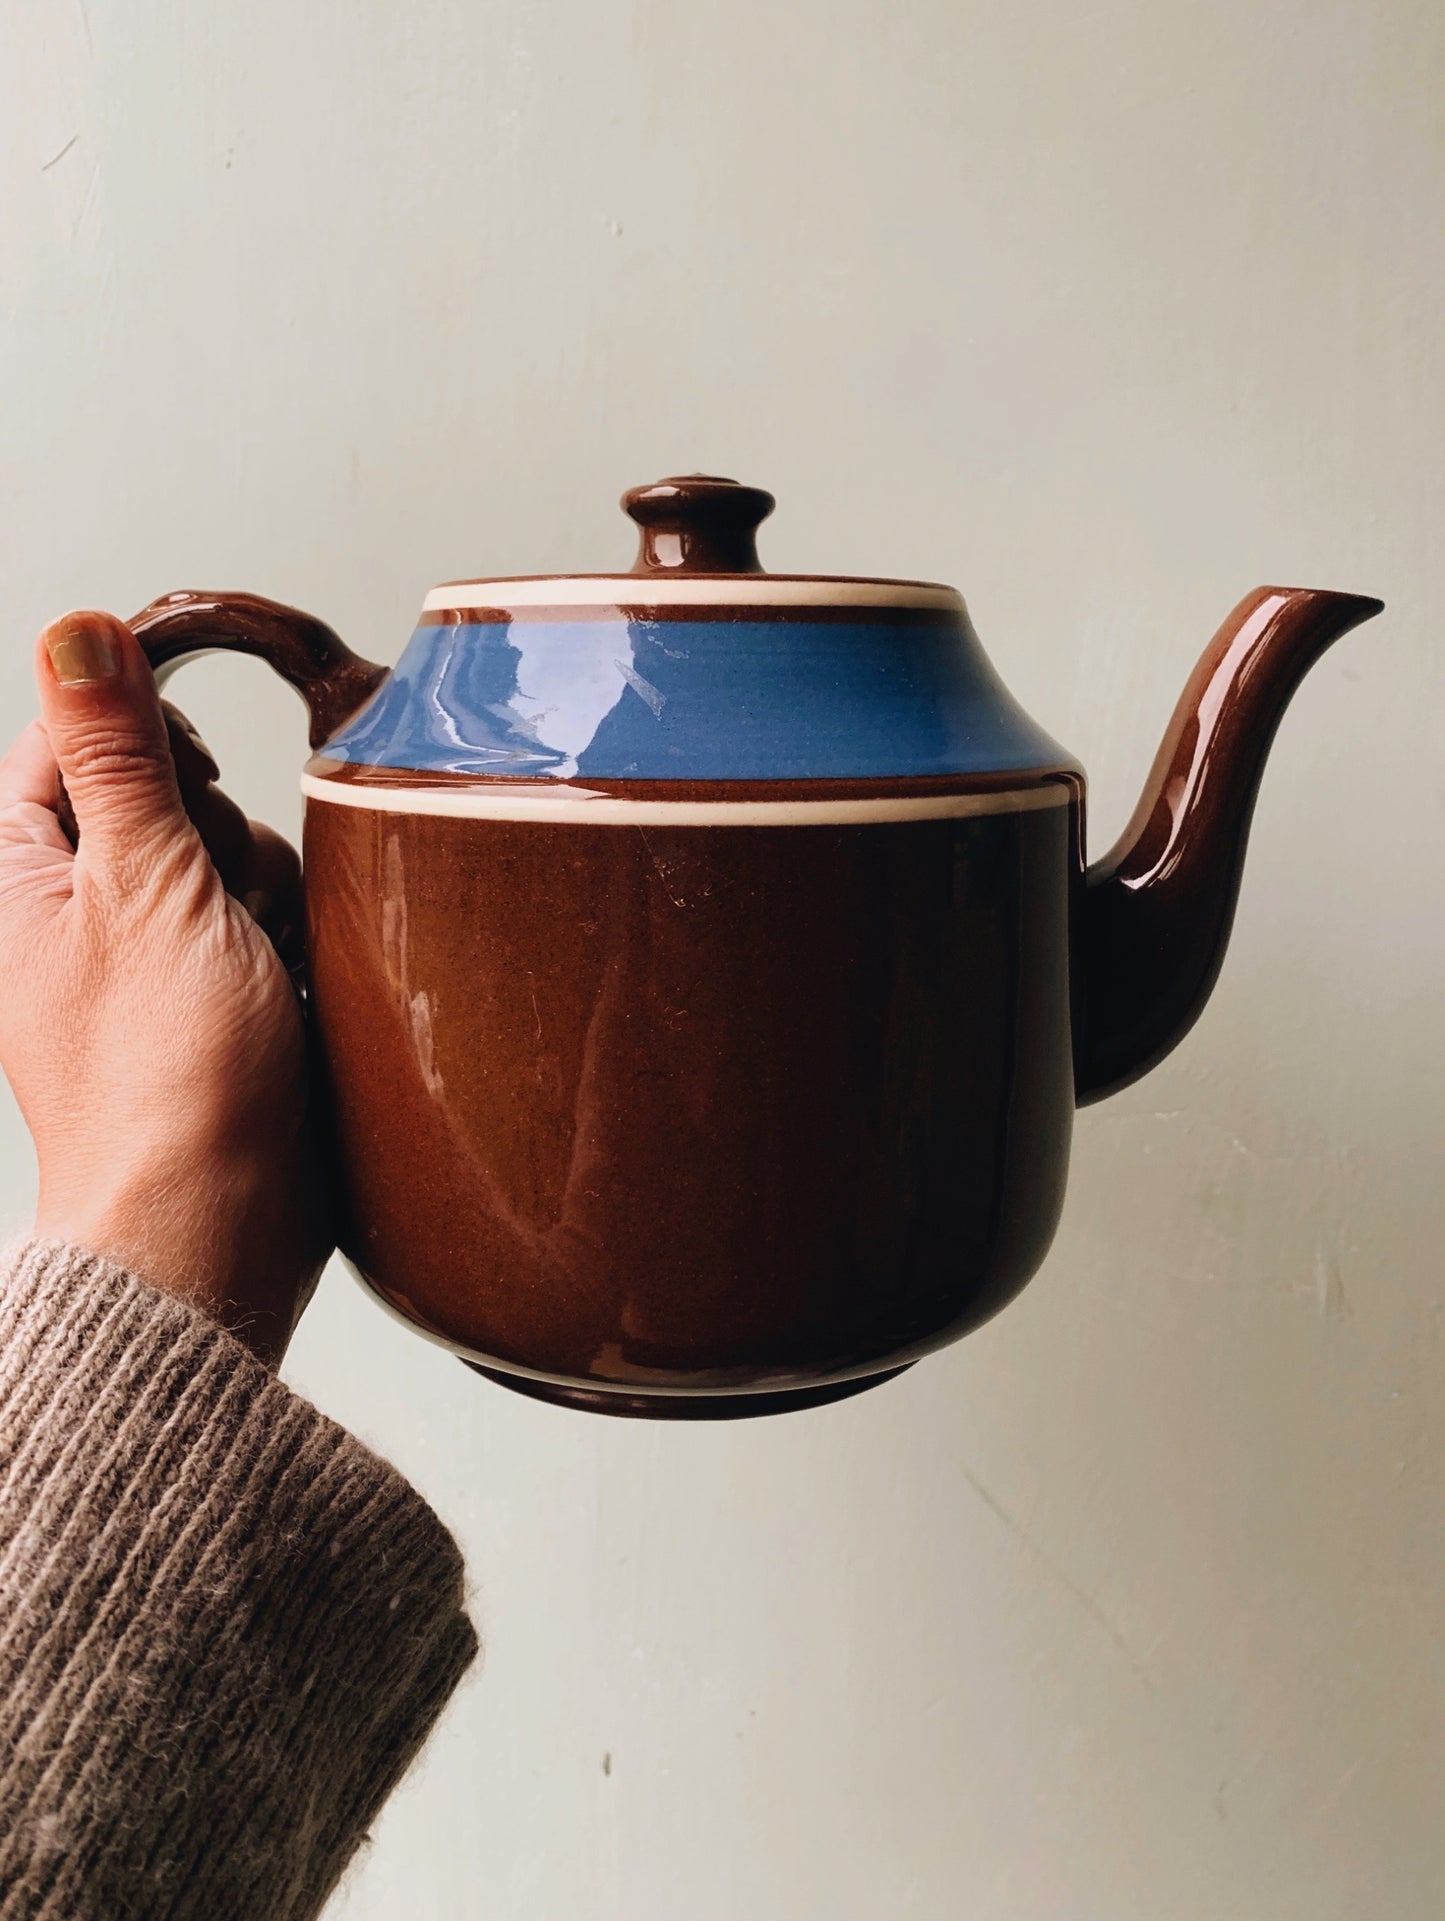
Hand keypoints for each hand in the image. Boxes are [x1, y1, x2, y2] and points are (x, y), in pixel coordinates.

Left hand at [0, 610, 329, 1364]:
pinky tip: (283, 991)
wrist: (212, 1223)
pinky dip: (280, 948)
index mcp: (17, 877)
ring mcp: (136, 968)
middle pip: (161, 802)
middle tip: (218, 900)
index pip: (68, 743)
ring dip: (261, 896)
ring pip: (221, 865)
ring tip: (258, 961)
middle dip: (217, 836)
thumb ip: (116, 752)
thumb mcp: (144, 880)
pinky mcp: (201, 1009)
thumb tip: (78, 631)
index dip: (143, 744)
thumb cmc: (164, 1074)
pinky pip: (253, 933)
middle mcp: (67, 917)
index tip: (192, 783)